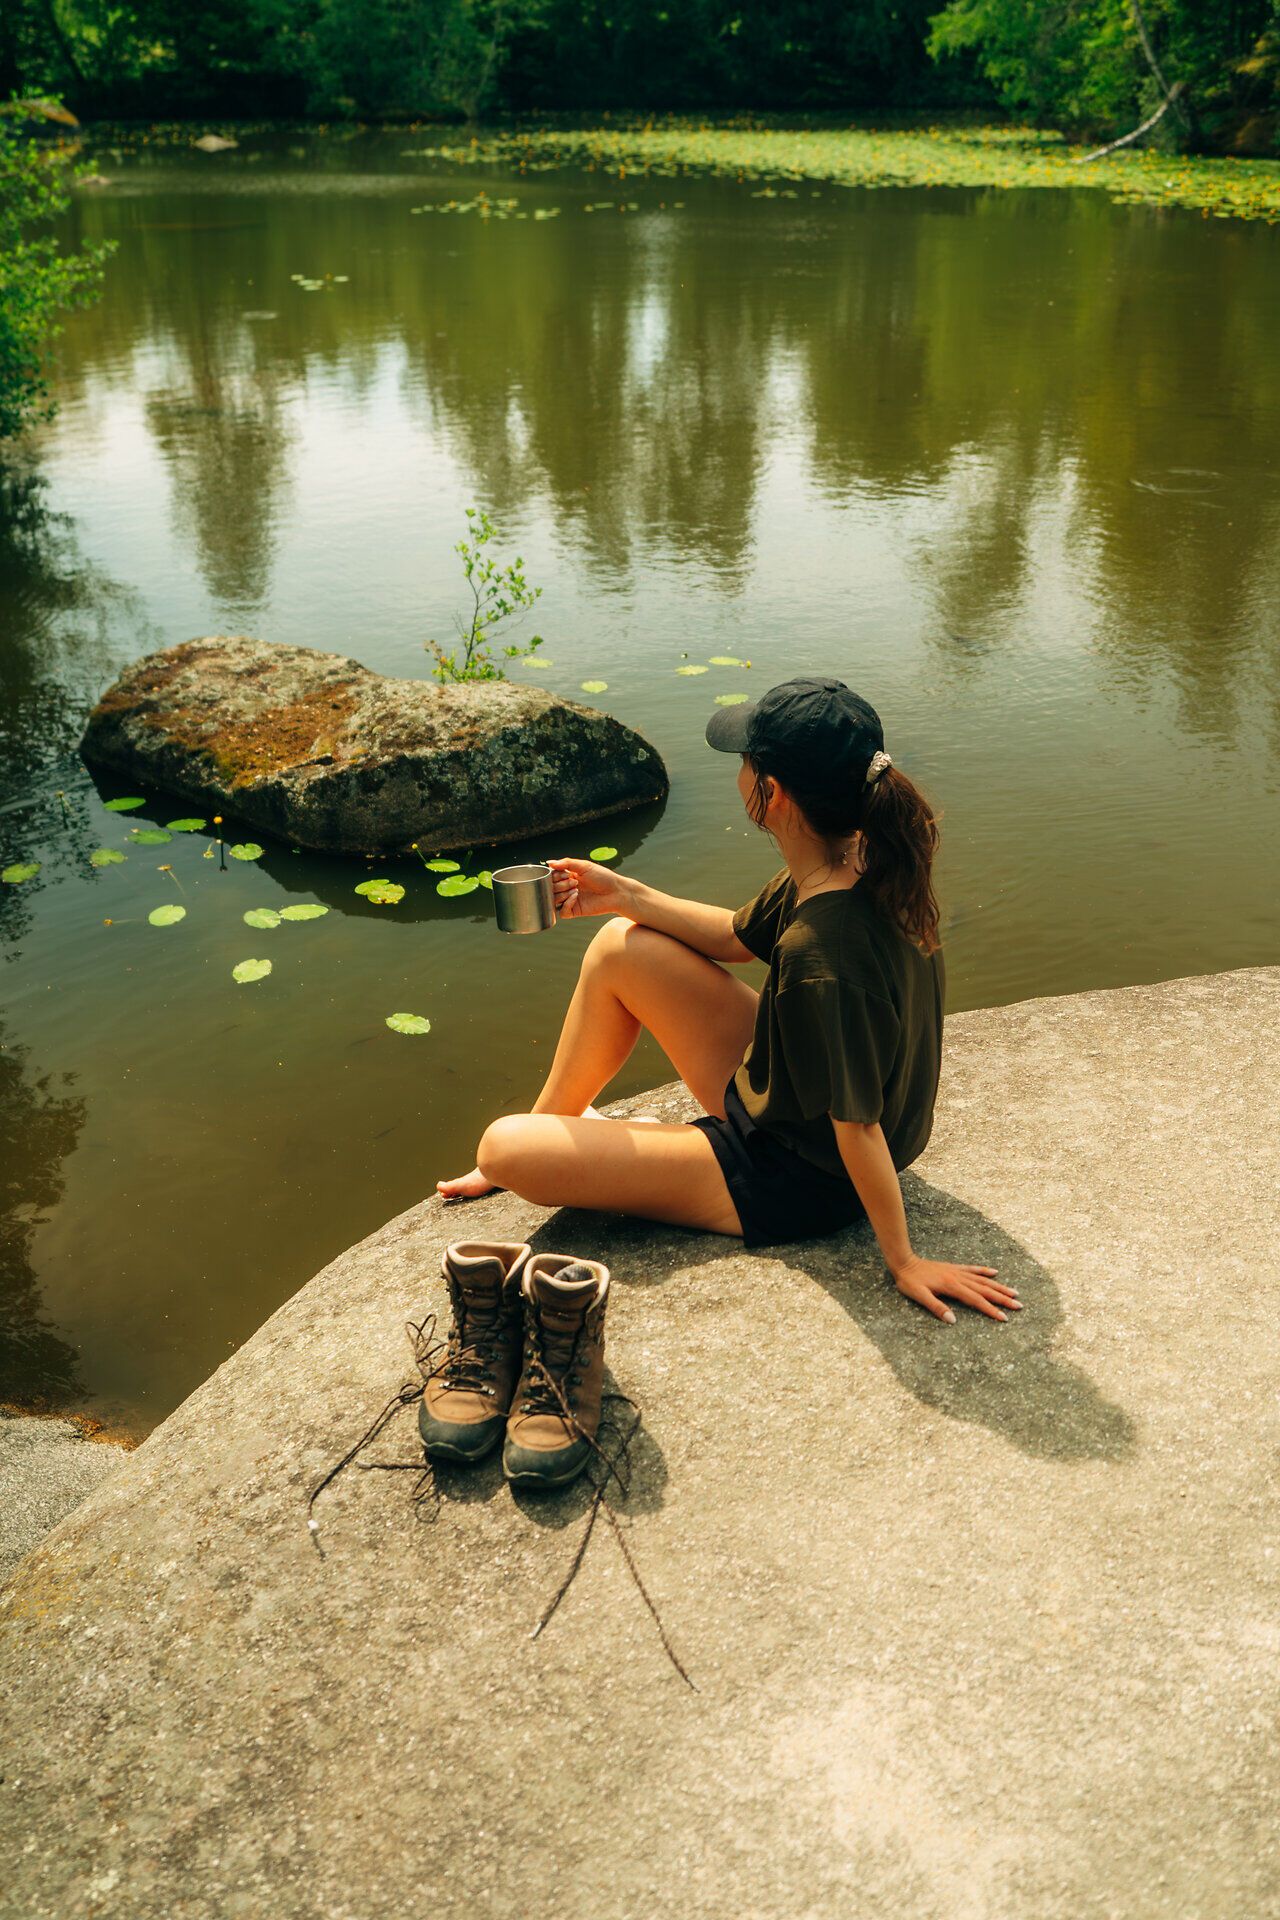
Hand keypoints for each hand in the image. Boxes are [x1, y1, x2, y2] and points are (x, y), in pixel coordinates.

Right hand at [546, 856, 630, 920]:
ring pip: (553, 900)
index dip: (555, 876)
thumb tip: (549, 862)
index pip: (551, 877)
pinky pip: (562, 912)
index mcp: (568, 876)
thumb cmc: (603, 877)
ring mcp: (570, 900)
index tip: (566, 874)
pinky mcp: (575, 911)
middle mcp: (567, 888)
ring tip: (576, 890)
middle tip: (575, 883)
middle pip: (551, 889)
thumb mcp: (584, 866)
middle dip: (560, 884)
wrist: (616, 892)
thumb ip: (566, 863)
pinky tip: (575, 897)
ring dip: (562, 894)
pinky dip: (566, 904)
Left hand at [891, 1254, 1020, 1324]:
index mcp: (952, 1286)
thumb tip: (952, 1320)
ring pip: (983, 1280)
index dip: (991, 1310)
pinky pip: (973, 1269)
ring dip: (999, 1286)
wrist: (904, 1262)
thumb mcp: (919, 1296)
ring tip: (1014, 1292)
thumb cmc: (910, 1282)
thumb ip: (936, 1307)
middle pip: (985, 1290)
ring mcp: (957, 1272)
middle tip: (1019, 1305)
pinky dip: (985, 1271)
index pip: (976, 1300)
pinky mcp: (954, 1268)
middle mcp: (958, 1278)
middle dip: (1003, 1298)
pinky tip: (995, 1273)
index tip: (1004, 1317)